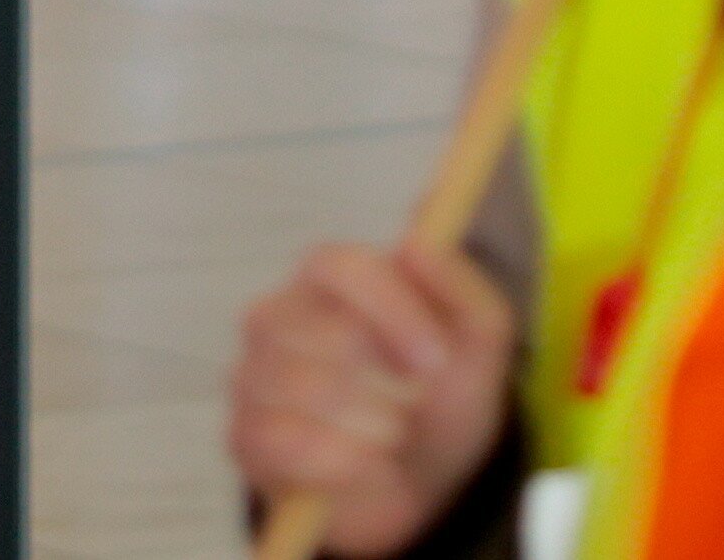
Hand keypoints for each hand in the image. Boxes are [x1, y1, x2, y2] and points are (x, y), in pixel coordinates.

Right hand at [230, 240, 513, 556]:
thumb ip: (459, 285)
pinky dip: (343, 462)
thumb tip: (415, 242)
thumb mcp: (477, 343)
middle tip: (416, 407)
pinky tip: (369, 465)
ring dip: (371, 425)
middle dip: (387, 384)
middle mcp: (276, 316)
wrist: (420, 482)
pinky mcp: (246, 435)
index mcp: (328, 279)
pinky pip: (284, 441)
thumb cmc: (439, 397)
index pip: (340, 266)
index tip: (436, 360)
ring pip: (302, 388)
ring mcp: (254, 376)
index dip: (390, 310)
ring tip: (395, 438)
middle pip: (322, 334)